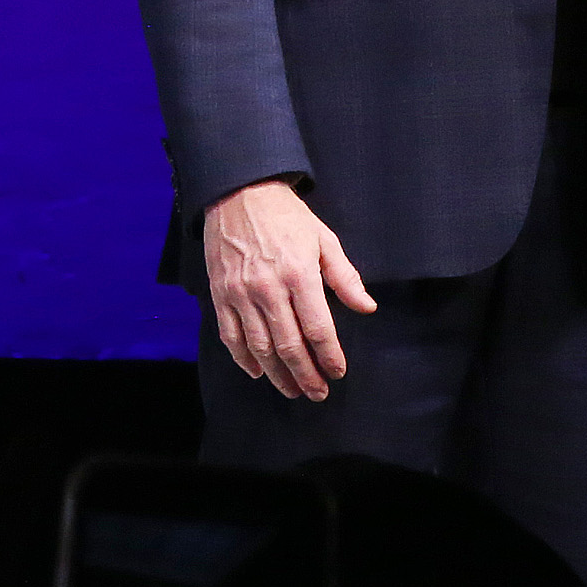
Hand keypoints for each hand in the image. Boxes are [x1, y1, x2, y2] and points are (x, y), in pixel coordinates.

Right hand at [203, 178, 375, 400]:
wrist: (237, 192)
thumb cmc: (286, 216)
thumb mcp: (324, 239)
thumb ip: (345, 276)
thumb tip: (367, 307)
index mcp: (299, 274)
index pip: (318, 328)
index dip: (329, 356)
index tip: (338, 372)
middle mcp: (268, 288)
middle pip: (289, 345)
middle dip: (305, 375)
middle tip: (317, 393)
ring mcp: (240, 293)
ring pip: (259, 346)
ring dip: (277, 374)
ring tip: (292, 390)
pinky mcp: (219, 293)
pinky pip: (230, 335)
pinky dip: (243, 358)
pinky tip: (257, 372)